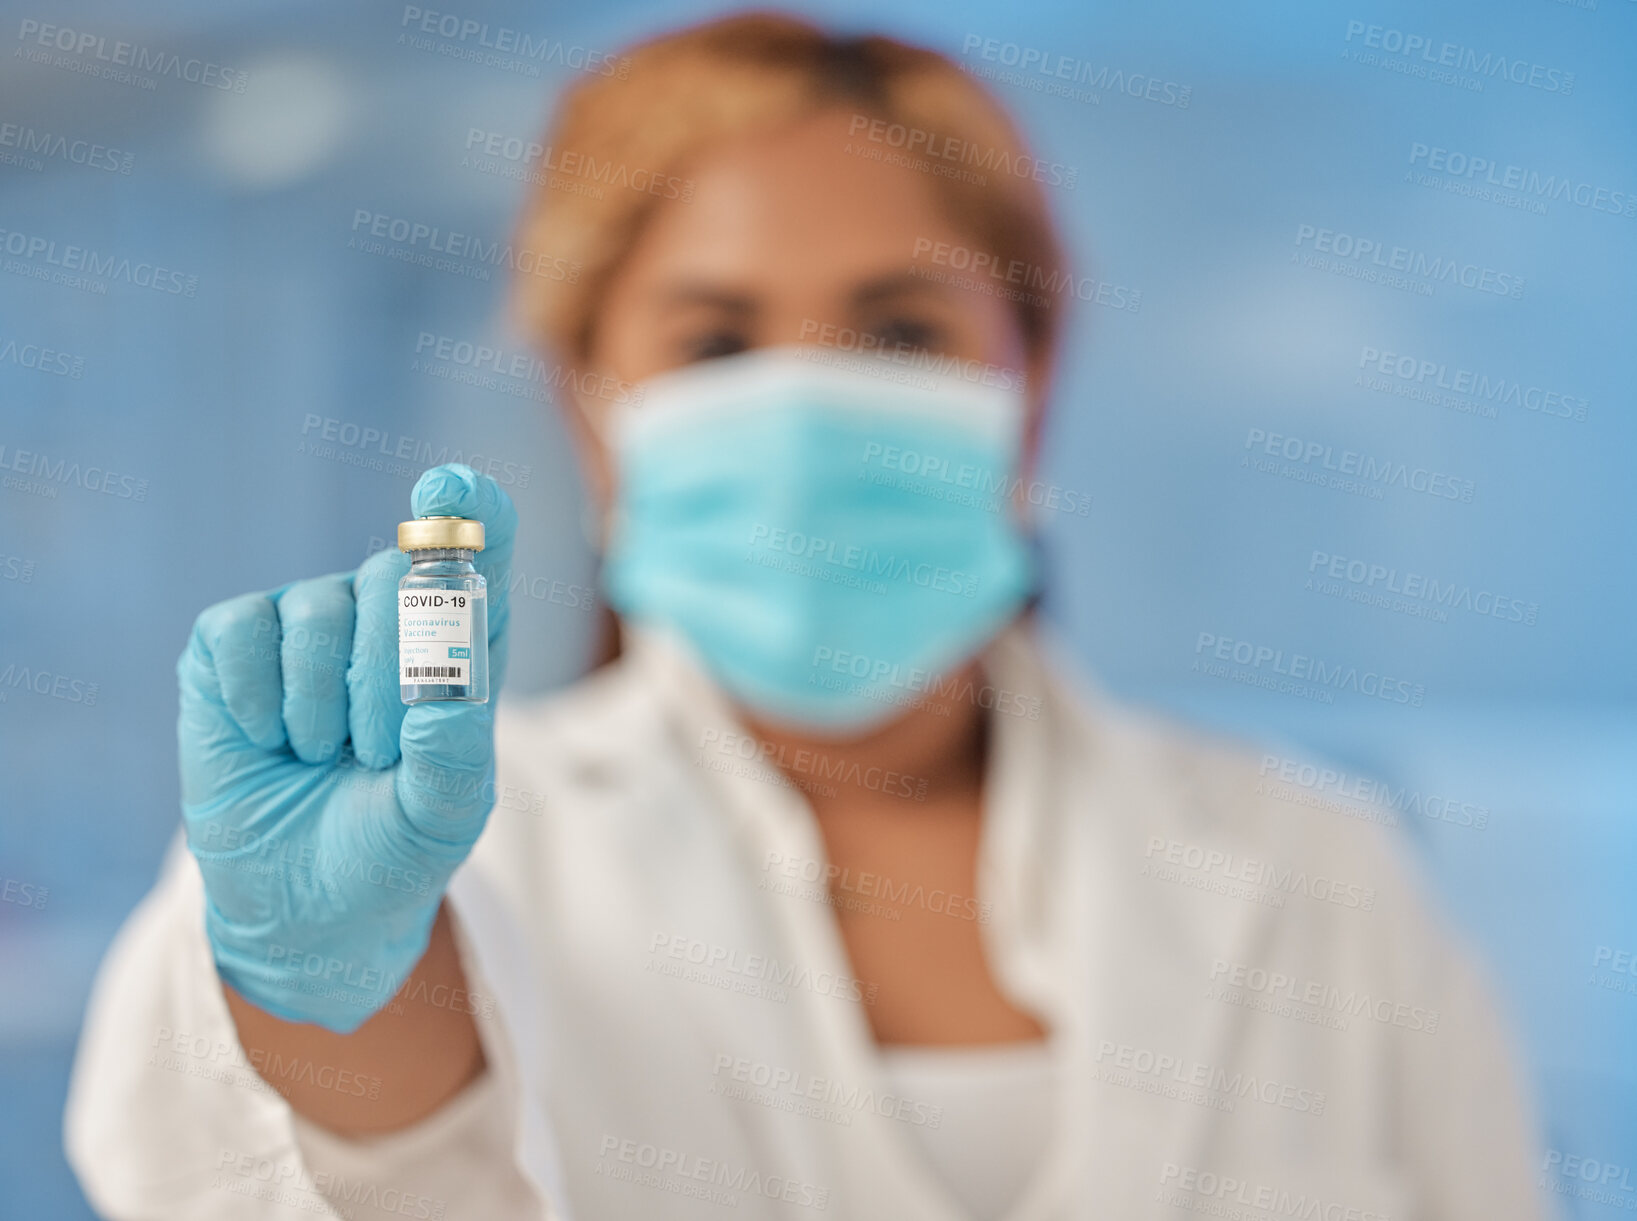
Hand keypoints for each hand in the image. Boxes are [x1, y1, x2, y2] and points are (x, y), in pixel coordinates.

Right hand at [176, 464, 517, 1031]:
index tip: (449, 491)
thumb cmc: (395, 848)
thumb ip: (453, 764)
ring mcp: (309, 623)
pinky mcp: (234, 646)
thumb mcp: (442, 822)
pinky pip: (241, 629)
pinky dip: (256, 695)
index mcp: (463, 641)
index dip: (470, 507)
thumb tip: (436, 699)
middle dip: (390, 670)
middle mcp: (390, 614)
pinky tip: (269, 738)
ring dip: (321, 703)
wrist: (312, 905)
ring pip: (318, 608)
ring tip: (324, 757)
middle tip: (380, 749)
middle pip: (399, 572)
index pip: (482, 541)